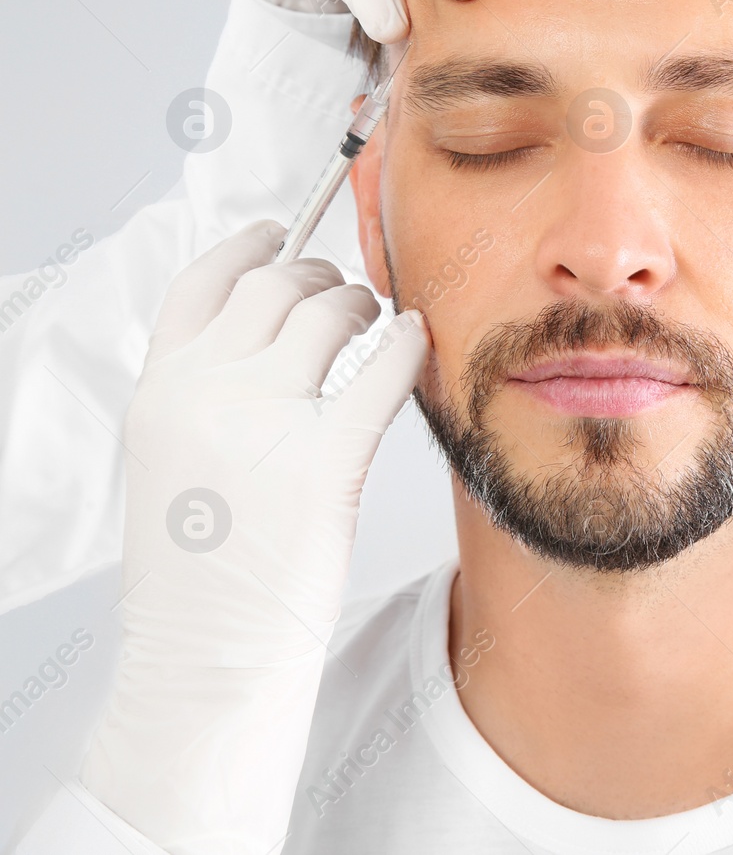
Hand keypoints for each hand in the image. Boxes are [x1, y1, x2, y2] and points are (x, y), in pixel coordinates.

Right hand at [81, 220, 427, 853]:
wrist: (205, 655)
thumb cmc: (200, 572)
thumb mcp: (176, 462)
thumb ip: (206, 394)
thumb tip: (267, 339)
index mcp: (160, 391)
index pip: (201, 284)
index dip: (246, 246)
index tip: (278, 230)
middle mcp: (204, 393)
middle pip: (275, 286)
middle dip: (318, 274)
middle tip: (347, 288)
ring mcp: (263, 422)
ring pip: (328, 314)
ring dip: (362, 303)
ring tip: (377, 317)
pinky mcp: (324, 461)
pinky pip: (381, 370)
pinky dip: (407, 343)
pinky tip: (418, 338)